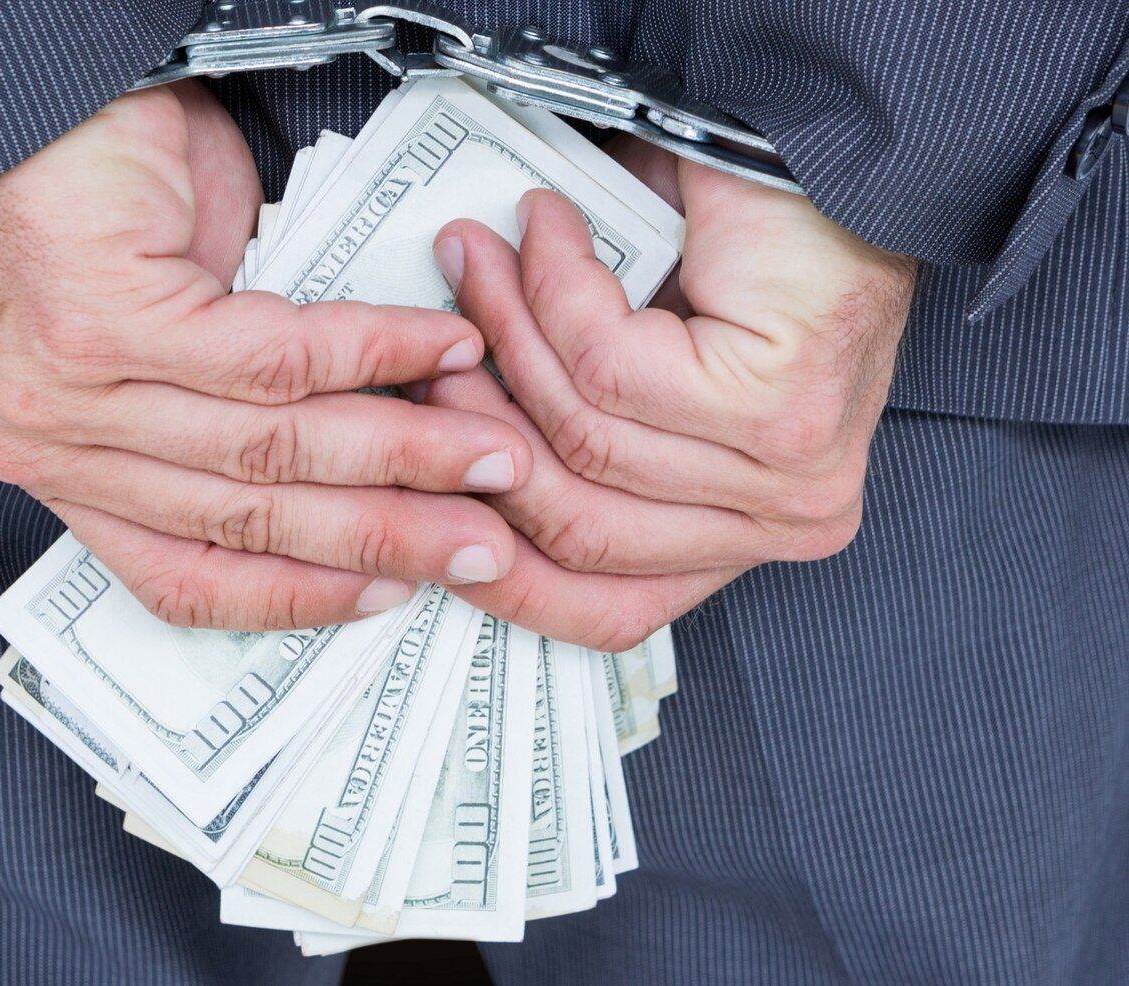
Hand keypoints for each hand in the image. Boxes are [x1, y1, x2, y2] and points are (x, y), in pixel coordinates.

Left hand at [0, 83, 531, 629]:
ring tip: (486, 455)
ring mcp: (77, 390)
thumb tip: (356, 450)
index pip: (183, 575)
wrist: (16, 98)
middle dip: (384, 537)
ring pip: (273, 449)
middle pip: (250, 518)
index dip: (299, 597)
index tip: (387, 596)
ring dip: (403, 456)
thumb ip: (229, 409)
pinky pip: (277, 360)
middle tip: (476, 547)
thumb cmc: (77, 203)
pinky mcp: (112, 322)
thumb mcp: (154, 337)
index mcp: (62, 467)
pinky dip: (378, 352)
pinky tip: (441, 347)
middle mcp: (57, 446)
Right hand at [420, 141, 915, 648]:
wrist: (832, 149)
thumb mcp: (640, 369)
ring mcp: (788, 475)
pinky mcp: (778, 408)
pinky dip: (556, 291)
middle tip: (435, 350)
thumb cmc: (746, 245)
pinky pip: (610, 369)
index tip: (428, 501)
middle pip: (579, 526)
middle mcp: (781, 522)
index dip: (505, 572)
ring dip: (509, 334)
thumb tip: (444, 439)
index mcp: (746, 533)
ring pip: (585, 438)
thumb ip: (565, 427)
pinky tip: (550, 229)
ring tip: (479, 259)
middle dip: (480, 431)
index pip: (611, 608)